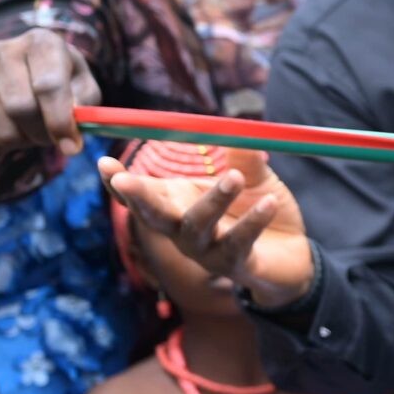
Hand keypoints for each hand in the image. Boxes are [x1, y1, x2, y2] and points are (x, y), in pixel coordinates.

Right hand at [0, 29, 99, 154]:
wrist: (22, 68)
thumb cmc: (60, 78)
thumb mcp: (82, 84)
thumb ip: (84, 105)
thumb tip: (69, 135)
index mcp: (40, 42)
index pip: (48, 86)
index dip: (60, 122)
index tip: (71, 146)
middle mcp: (2, 51)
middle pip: (20, 108)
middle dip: (42, 134)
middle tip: (52, 137)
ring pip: (1, 130)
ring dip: (23, 141)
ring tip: (30, 128)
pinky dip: (2, 146)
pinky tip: (9, 127)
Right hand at [100, 150, 313, 308]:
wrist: (290, 254)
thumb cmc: (256, 210)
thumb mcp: (251, 178)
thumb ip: (243, 157)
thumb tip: (238, 127)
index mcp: (178, 204)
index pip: (140, 195)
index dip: (118, 182)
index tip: (102, 162)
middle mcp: (183, 231)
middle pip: (154, 216)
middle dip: (138, 198)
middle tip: (125, 180)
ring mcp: (206, 252)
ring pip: (197, 226)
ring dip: (214, 200)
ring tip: (234, 176)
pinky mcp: (235, 266)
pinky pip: (239, 242)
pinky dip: (252, 221)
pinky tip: (269, 202)